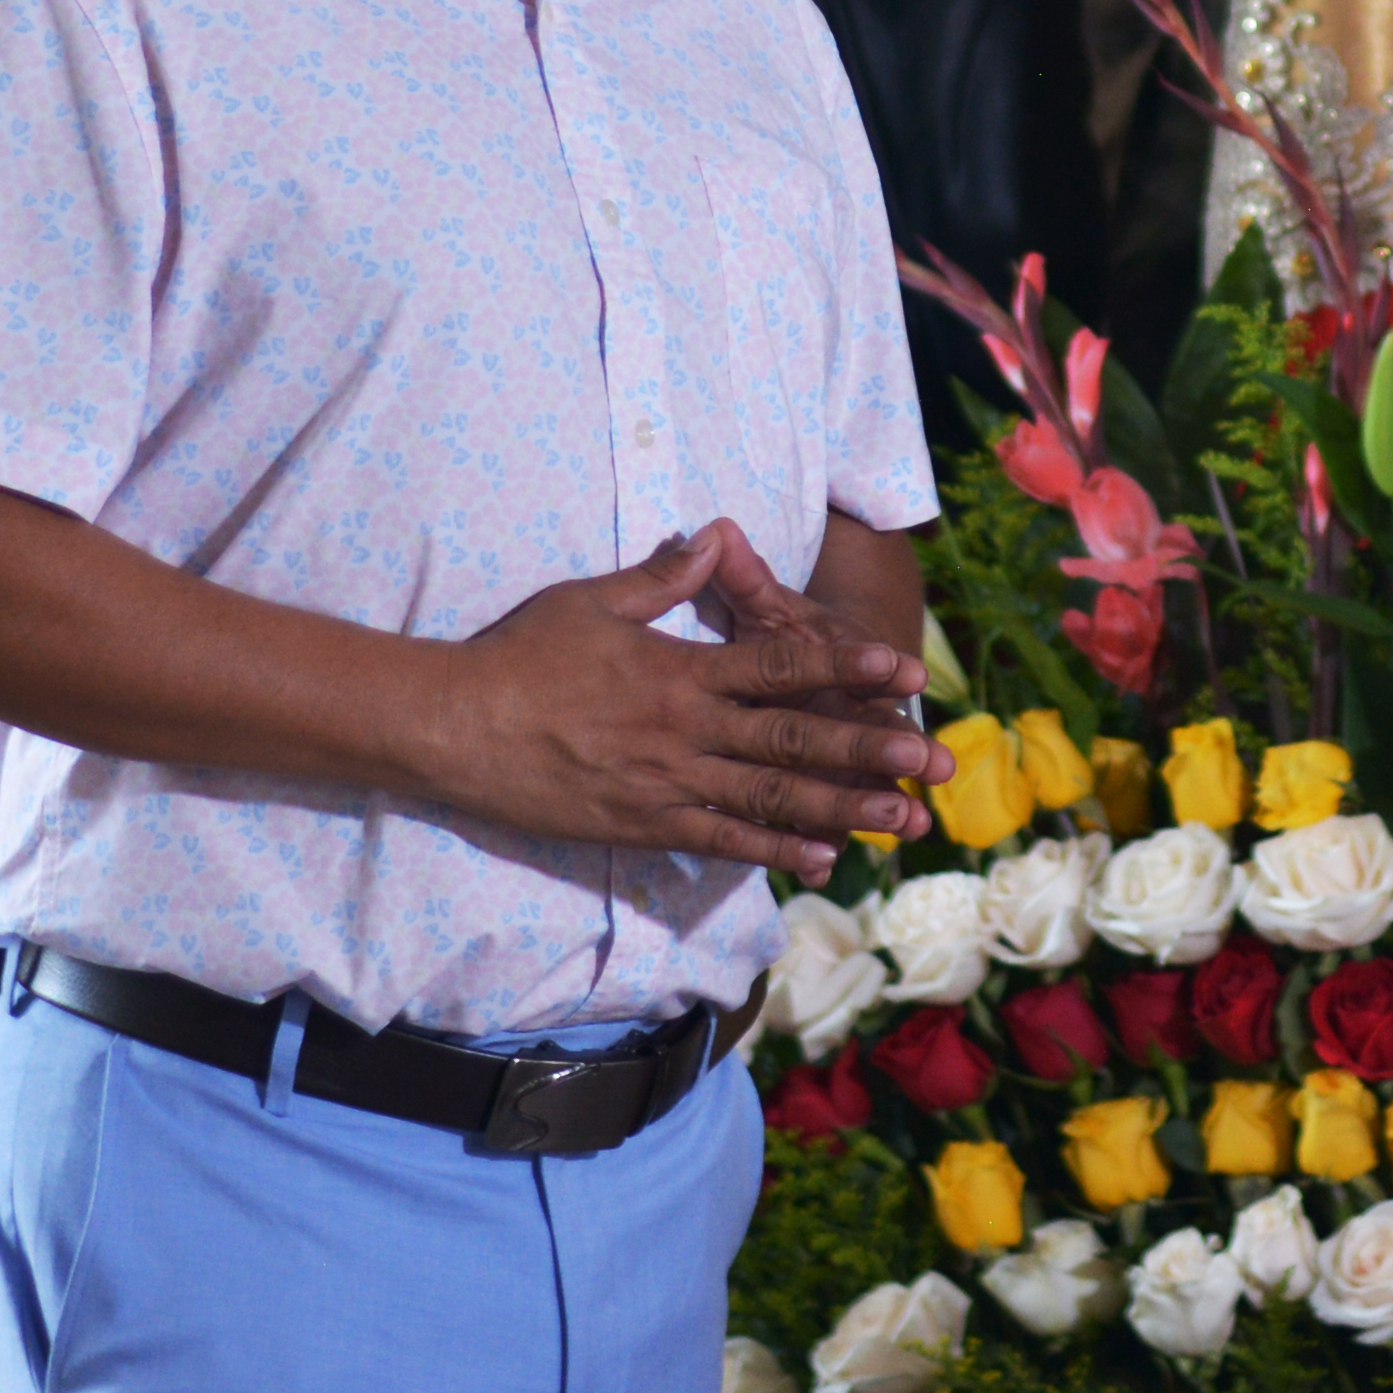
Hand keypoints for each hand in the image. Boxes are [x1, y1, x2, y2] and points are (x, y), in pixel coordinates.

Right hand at [417, 523, 943, 871]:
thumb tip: (717, 535)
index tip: (900, 671)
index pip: (780, 666)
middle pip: (794, 738)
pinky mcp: (644, 825)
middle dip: (870, 748)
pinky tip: (823, 856)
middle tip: (935, 757)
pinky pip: (721, 841)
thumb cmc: (522, 655)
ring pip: (772, 797)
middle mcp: (686, 730)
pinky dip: (774, 850)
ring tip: (904, 818)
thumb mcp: (594, 599)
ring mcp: (667, 784)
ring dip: (844, 807)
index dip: (845, 668)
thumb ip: (663, 576)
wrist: (457, 727)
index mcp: (681, 670)